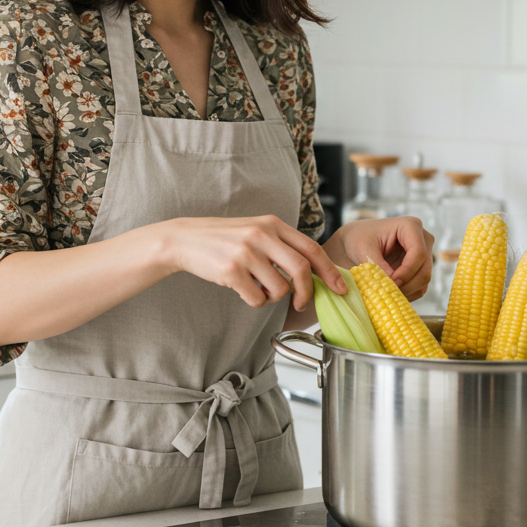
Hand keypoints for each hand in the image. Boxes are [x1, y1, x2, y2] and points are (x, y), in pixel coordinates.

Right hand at [157, 215, 347, 311]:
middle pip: (302, 270)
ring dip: (273, 297)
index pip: (311, 248)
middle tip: (301, 303)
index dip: (330, 271)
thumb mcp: (256, 230)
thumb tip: (314, 273)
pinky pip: (257, 299)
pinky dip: (255, 301)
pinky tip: (243, 290)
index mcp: (272, 224)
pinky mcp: (231, 271)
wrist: (185, 239)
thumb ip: (282, 245)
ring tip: (258, 287)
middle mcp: (261, 234)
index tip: (341, 287)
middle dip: (307, 292)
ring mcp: (246, 252)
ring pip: (280, 289)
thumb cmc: (224, 239)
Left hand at [330, 216, 433, 300]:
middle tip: (387, 293)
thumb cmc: (358, 239)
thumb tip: (392, 285)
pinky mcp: (420, 268)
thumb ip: (378, 266)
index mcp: (410, 226)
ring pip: (424, 280)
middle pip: (424, 269)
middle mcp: (422, 239)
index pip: (418, 253)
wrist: (355, 241)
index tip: (390, 283)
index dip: (406, 272)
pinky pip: (420, 287)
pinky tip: (390, 294)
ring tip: (386, 294)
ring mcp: (424, 254)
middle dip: (406, 285)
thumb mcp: (364, 250)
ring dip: (407, 291)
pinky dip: (407, 294)